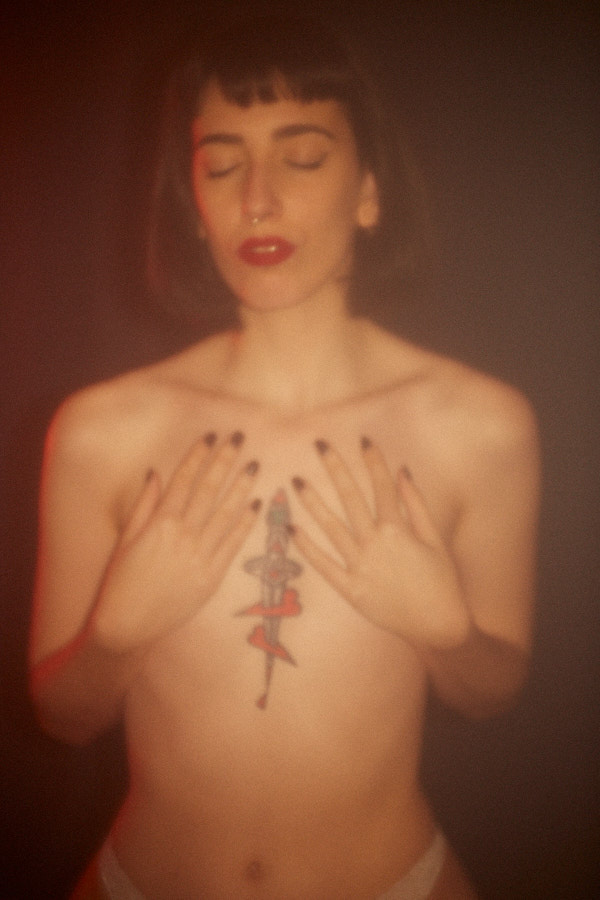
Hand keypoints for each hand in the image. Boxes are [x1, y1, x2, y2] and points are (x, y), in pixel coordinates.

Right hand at [93, 432, 260, 650]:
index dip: (198, 456)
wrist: (126, 626)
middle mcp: (182, 537)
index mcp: (159, 524)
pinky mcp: (211, 578)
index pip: (183, 480)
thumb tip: (156, 474)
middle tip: (240, 438)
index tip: (211, 435)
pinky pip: (233, 545)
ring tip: (254, 465)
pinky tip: (257, 504)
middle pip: (208, 490)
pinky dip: (246, 523)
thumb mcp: (126, 539)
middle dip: (225, 461)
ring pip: (226, 514)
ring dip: (242, 487)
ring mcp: (199, 557)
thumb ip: (144, 505)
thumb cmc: (120, 582)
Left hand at [289, 438, 470, 648]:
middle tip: (319, 444)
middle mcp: (375, 544)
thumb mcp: (435, 539)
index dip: (372, 460)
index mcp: (398, 530)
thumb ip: (416, 504)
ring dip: (312, 503)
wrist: (439, 627)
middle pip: (351, 498)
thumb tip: (402, 470)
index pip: (382, 486)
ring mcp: (359, 567)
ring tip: (296, 481)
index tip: (362, 438)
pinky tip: (290, 528)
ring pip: (330, 528)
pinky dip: (306, 547)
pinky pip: (323, 565)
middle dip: (336, 469)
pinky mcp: (350, 590)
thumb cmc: (443, 581)